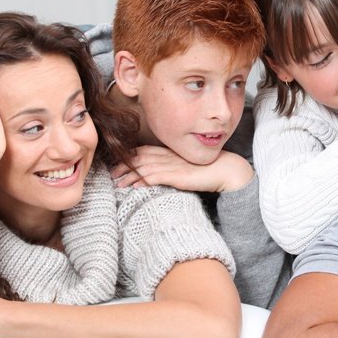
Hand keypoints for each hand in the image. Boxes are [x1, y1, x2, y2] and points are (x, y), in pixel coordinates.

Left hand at [112, 146, 253, 192]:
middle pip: (140, 158)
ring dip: (129, 175)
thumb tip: (158, 176)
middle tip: (111, 174)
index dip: (129, 157)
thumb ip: (172, 168)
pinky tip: (135, 187)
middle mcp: (169, 156)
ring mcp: (173, 165)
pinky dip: (144, 180)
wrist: (225, 170)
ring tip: (117, 183)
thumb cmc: (207, 170)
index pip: (144, 151)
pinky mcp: (178, 175)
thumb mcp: (186, 166)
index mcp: (170, 152)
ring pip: (145, 167)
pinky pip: (157, 177)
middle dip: (124, 166)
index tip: (118, 164)